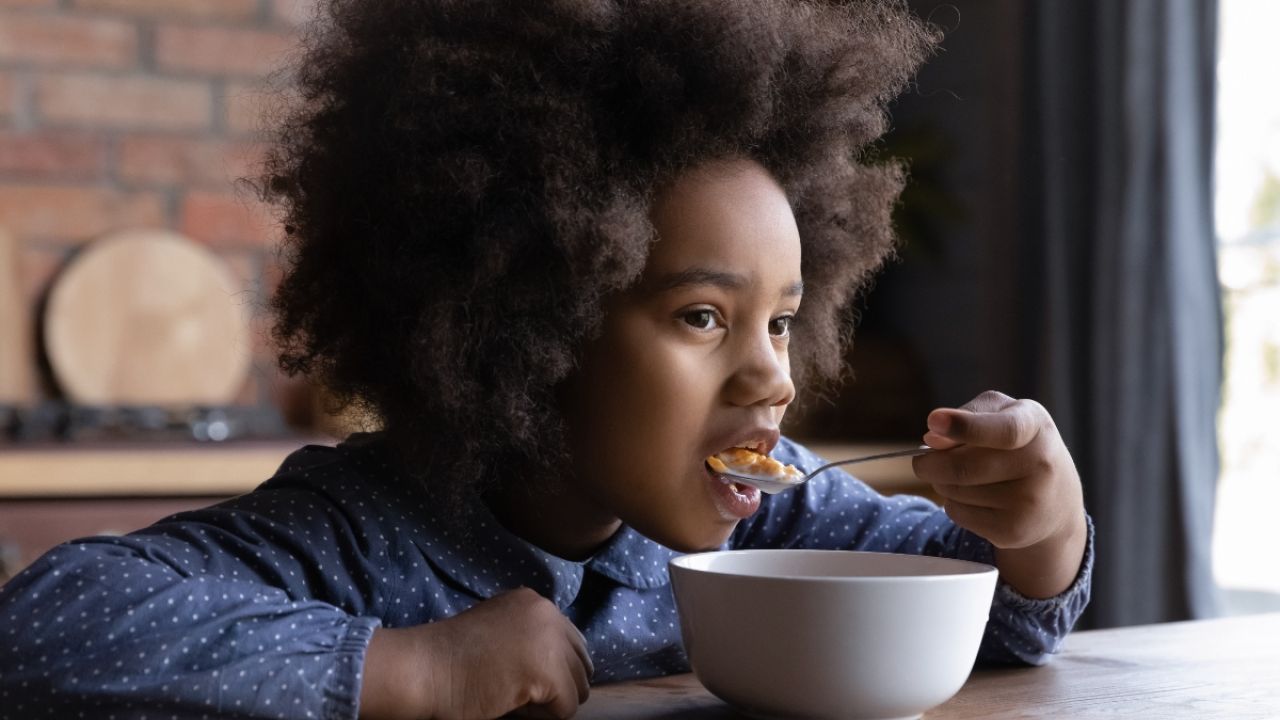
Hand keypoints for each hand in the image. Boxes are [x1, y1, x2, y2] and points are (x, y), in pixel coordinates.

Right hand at [360, 587, 592, 719]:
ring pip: (579, 687)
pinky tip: (515, 706)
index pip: (572, 641)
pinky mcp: (546, 672)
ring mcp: (550, 641)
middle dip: (559, 685)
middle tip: (523, 694)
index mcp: (536, 602)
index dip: (555, 669)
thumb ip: (530, 636)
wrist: (425, 667)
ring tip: (517, 700)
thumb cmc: (452, 656)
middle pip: (581, 663)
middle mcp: (549, 614)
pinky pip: (567, 707)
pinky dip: (546, 716)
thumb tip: (562, 667)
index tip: (526, 679)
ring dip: (552, 701)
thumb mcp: (499, 629)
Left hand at [912, 390, 1086, 597]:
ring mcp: (1029, 502)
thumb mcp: (1001, 415)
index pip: (1004, 429)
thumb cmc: (1016, 445)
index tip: (933, 421)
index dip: (965, 426)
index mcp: (1034, 425)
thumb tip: (933, 438)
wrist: (1056, 499)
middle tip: (923, 461)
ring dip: (941, 482)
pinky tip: (974, 498)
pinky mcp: (1013, 531)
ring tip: (960, 477)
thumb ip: (967, 416)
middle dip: (930, 463)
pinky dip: (952, 504)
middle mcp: (1040, 464)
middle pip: (962, 466)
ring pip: (954, 490)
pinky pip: (957, 513)